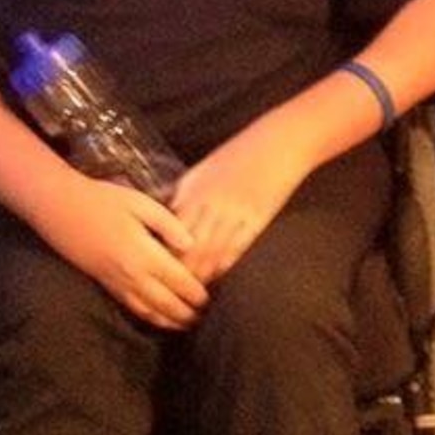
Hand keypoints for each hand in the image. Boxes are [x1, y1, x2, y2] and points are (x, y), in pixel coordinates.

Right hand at [64, 176, 209, 329]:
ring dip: (170, 321)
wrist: (60, 208)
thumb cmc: (103, 199)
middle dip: (187, 313)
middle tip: (205, 317)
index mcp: (144, 253)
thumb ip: (169, 224)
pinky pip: (131, 308)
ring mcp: (116, 282)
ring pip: (149, 311)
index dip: (197, 293)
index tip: (212, 298)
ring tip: (187, 324)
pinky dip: (148, 318)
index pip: (179, 281)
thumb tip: (192, 245)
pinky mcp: (104, 284)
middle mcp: (131, 274)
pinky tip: (158, 318)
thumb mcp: (140, 203)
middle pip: (167, 303)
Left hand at [172, 135, 299, 284]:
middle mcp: (211, 203)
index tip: (157, 268)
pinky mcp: (256, 219)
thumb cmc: (239, 153)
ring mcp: (235, 212)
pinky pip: (237, 248)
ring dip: (201, 273)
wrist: (278, 143)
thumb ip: (183, 192)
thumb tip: (165, 212)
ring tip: (193, 291)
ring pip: (211, 252)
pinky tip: (218, 276)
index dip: (164, 252)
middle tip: (172, 289)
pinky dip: (225, 264)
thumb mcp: (202, 169)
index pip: (171, 229)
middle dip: (180, 270)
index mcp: (195, 189)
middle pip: (189, 246)